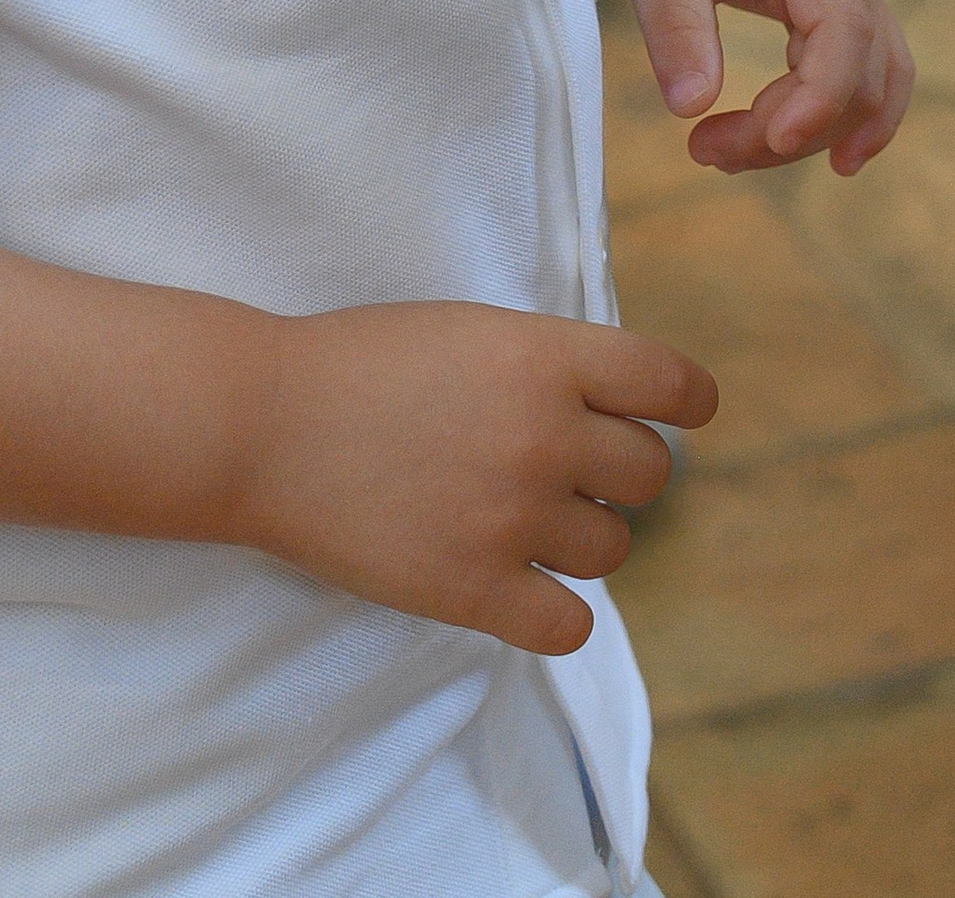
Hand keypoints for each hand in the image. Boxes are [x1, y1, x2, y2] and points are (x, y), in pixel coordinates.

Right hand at [227, 297, 714, 653]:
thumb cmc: (365, 363)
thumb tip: (621, 408)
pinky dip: (558, 613)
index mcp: (547, 357)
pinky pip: (568, 625)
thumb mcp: (476, 330)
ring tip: (528, 523)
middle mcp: (545, 435)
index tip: (683, 412)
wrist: (265, 424)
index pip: (670, 384)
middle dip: (620, 474)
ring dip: (583, 539)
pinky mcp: (471, 590)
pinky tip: (524, 589)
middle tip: (569, 472)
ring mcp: (510, 517)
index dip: (688, 400)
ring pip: (613, 549)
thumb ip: (551, 367)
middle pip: (651, 474)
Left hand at [580, 0, 913, 176]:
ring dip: (816, 129)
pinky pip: (867, 62)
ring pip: (872, 74)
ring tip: (731, 152)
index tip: (771, 141)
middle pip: (859, 66)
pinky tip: (827, 154)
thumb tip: (691, 108)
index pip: (844, 24)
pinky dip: (850, 111)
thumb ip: (676, 27)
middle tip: (704, 149)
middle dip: (792, 128)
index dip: (821, 94)